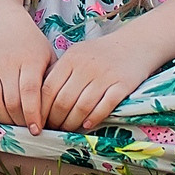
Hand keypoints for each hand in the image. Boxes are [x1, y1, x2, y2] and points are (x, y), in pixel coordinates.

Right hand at [0, 16, 53, 132]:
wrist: (7, 25)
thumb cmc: (33, 47)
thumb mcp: (49, 58)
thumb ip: (53, 82)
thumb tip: (58, 112)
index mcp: (30, 60)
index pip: (30, 92)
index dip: (33, 114)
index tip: (36, 130)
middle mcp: (8, 62)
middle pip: (12, 100)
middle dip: (20, 121)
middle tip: (26, 128)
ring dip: (2, 118)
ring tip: (12, 123)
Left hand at [39, 27, 158, 132]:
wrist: (134, 44)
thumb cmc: (100, 53)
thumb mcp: (77, 54)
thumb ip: (60, 72)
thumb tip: (40, 98)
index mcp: (70, 58)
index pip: (48, 88)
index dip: (41, 108)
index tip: (39, 119)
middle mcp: (85, 66)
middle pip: (64, 100)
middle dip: (56, 119)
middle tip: (54, 128)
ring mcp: (104, 76)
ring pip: (82, 107)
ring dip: (73, 123)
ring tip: (68, 130)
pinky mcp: (122, 85)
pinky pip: (105, 106)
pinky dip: (94, 118)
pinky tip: (87, 125)